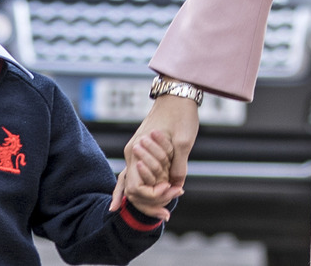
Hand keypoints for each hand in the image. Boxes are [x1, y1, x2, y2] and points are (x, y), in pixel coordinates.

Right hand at [109, 95, 198, 217]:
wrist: (175, 96)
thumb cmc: (180, 116)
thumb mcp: (184, 142)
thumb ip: (178, 166)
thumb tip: (176, 186)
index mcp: (137, 151)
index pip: (136, 188)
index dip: (154, 196)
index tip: (173, 192)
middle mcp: (131, 153)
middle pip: (132, 190)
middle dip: (150, 203)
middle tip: (168, 213)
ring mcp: (133, 152)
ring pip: (131, 184)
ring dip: (147, 198)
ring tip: (163, 212)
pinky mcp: (140, 151)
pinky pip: (134, 175)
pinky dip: (135, 189)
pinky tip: (126, 203)